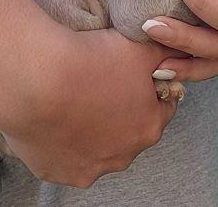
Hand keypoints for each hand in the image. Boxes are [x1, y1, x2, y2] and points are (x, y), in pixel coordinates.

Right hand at [0, 27, 178, 187]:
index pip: (162, 106)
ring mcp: (87, 167)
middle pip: (130, 128)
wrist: (37, 78)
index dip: (151, 86)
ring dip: (93, 126)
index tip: (135, 74)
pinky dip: (63, 138)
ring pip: (98, 145)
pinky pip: (65, 155)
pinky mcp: (55, 171)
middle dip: (122, 107)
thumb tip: (180, 50)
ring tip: (77, 95)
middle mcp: (122, 155)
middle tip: (103, 80)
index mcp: (148, 127)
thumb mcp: (141, 48)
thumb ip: (167, 52)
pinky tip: (57, 114)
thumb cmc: (90, 62)